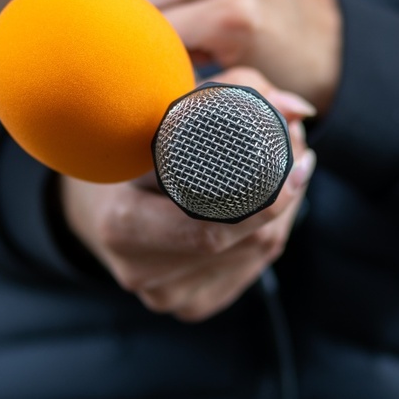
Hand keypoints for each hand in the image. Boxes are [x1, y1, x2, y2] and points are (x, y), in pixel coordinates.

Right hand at [59, 68, 315, 321]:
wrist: (97, 208)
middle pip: (245, 242)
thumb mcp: (161, 117)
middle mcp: (141, 270)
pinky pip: (247, 271)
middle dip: (284, 198)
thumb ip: (231, 93)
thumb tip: (297, 110)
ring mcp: (166, 295)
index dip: (265, 200)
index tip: (300, 162)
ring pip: (254, 257)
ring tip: (287, 174)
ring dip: (282, 214)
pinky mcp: (189, 305)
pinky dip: (265, 238)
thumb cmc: (127, 152)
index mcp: (123, 225)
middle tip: (301, 156)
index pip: (210, 226)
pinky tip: (266, 212)